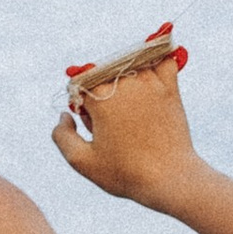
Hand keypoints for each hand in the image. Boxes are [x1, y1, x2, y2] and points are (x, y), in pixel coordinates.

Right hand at [54, 34, 197, 206]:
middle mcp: (124, 82)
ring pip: (127, 67)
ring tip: (131, 111)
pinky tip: (158, 55)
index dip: (80, 104)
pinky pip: (162, 59)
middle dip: (100, 95)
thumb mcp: (82, 162)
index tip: (91, 125)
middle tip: (112, 126)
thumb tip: (64, 113)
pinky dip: (158, 56)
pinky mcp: (170, 87)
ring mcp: (150, 82)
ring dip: (123, 80)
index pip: (79, 84)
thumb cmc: (125, 173)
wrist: (171, 178)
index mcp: (100, 97)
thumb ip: (62, 135)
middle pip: (102, 75)